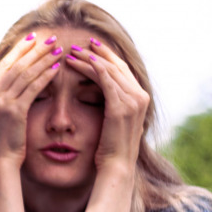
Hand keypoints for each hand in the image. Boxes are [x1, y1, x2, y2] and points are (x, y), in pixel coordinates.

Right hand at [0, 33, 63, 172]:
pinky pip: (32, 88)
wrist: (0, 162)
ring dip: (43, 59)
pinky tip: (57, 69)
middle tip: (51, 39)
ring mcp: (0, 102)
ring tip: (58, 50)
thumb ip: (2, 95)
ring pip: (25, 73)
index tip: (34, 39)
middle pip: (16, 65)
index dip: (20, 50)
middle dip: (35, 50)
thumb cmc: (3, 140)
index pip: (4, 64)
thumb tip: (14, 79)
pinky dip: (45, 76)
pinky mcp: (13, 111)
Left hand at [64, 37, 148, 179]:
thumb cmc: (110, 150)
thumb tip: (100, 97)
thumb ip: (113, 107)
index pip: (122, 70)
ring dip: (90, 58)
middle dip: (98, 53)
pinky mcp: (121, 105)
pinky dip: (92, 68)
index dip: (106, 57)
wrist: (116, 167)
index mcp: (140, 98)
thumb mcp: (113, 123)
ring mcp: (133, 100)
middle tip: (79, 44)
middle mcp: (140, 96)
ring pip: (108, 70)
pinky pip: (105, 79)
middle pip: (117, 65)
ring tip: (71, 53)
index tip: (91, 48)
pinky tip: (78, 63)